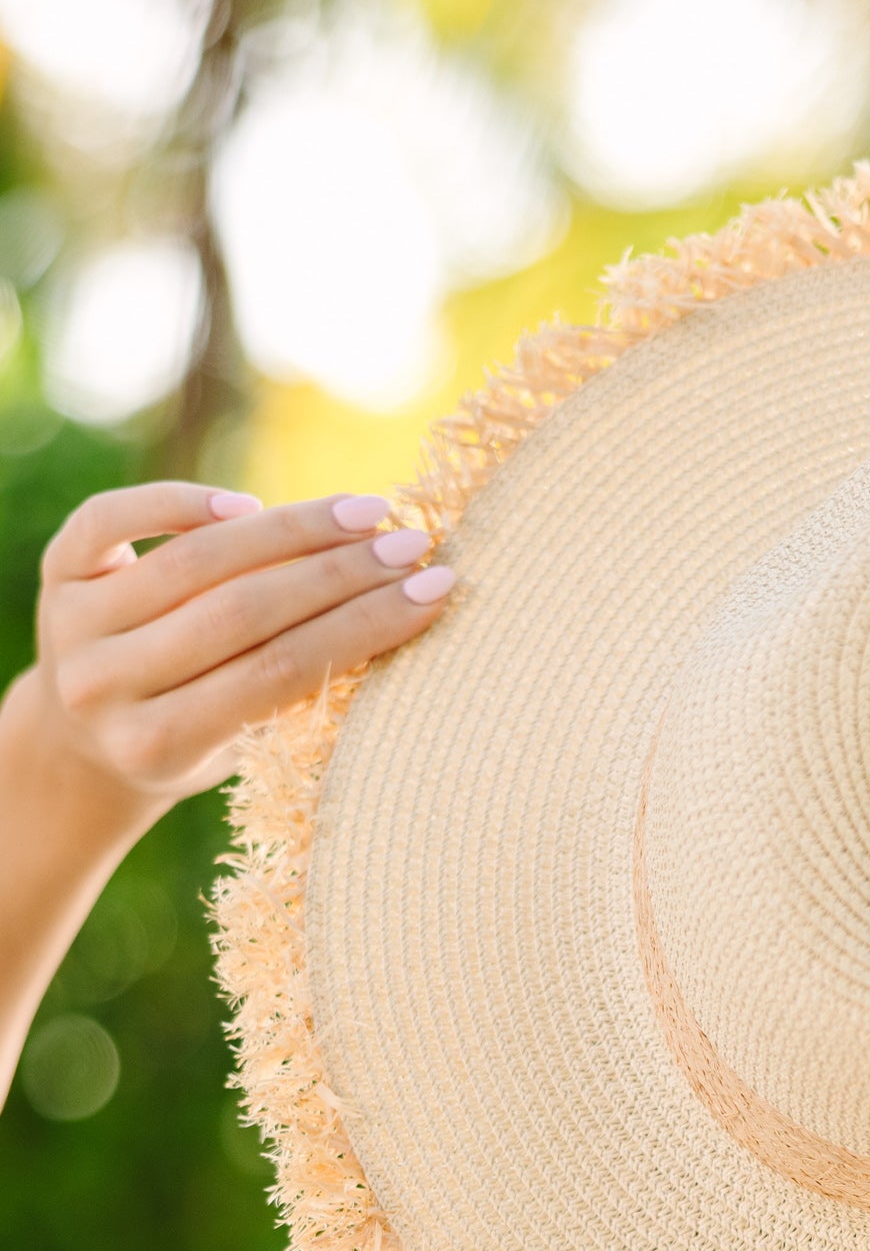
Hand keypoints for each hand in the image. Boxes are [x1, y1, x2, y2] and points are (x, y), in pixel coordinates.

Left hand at [27, 480, 454, 807]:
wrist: (80, 742)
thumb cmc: (189, 744)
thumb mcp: (235, 747)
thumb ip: (286, 692)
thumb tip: (394, 606)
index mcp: (157, 745)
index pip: (279, 671)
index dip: (362, 627)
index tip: (433, 593)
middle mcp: (104, 685)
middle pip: (243, 611)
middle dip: (340, 574)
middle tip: (411, 546)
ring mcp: (72, 624)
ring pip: (196, 560)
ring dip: (292, 530)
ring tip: (363, 514)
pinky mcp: (54, 572)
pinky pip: (115, 519)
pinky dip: (181, 503)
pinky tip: (248, 505)